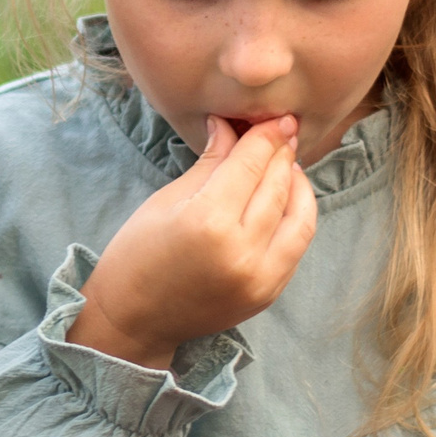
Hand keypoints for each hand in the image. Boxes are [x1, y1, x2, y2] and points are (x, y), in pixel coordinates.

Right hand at [71, 115, 317, 369]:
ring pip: (300, 218)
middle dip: (283, 154)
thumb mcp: (168, 199)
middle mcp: (241, 252)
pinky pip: (296, 247)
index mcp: (208, 222)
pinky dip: (296, 218)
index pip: (251, 164)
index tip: (277, 117)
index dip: (267, 136)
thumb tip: (233, 126)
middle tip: (284, 132)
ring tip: (287, 166)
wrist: (135, 319)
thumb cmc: (139, 253)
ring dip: (299, 186)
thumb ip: (211, 162)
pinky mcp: (268, 294)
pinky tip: (285, 200)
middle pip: (278, 186)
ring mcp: (260, 278)